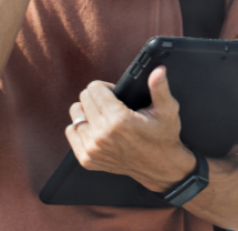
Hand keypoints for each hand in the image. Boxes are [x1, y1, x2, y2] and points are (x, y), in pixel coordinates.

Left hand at [65, 67, 195, 192]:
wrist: (160, 167)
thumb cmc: (163, 136)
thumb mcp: (167, 109)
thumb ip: (160, 87)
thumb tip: (158, 70)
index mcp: (119, 120)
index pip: (94, 88)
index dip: (105, 87)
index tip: (114, 93)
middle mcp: (102, 135)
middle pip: (84, 98)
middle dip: (96, 97)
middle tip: (111, 104)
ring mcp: (93, 149)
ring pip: (75, 114)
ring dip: (87, 111)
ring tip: (102, 116)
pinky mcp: (87, 159)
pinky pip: (71, 132)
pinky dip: (80, 128)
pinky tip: (95, 129)